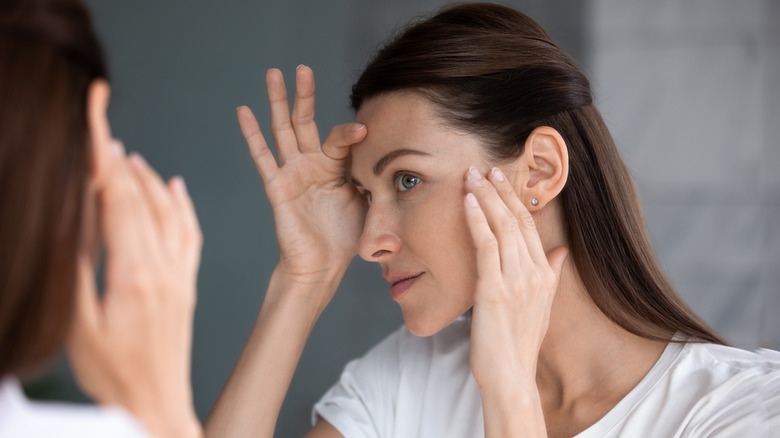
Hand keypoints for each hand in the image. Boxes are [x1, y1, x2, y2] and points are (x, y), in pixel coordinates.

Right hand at [66, 141, 201, 437]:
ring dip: (150, 180)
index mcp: (133, 275)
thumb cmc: (113, 375)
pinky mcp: (187, 285)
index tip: (96, 130)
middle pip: (142, 201)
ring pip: (170, 213)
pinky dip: (183, 207)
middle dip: (121, 162)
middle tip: (105, 131)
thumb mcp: (79, 327)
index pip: (118, 203)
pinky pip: (191, 235)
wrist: (156, 404)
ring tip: (130, 157)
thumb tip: (73, 225)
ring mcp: (179, 276)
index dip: (105, 162)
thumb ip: (77, 273)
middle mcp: (163, 269)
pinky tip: (177, 189)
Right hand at [237, 66, 367, 290]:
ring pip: (283, 130)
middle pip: (306, 121)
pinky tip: (244, 111)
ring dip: (277, 101)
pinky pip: (263, 157)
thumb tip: (399, 164)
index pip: (340, 138)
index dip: (351, 133)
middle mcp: (312, 164)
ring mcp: (293, 172)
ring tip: (272, 73)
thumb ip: (376, 179)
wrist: (323, 265)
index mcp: (336, 166)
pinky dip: (252, 134)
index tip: (365, 132)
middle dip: (304, 94)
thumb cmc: (346, 237)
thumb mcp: (369, 203)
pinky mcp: (277, 186)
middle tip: (302, 68)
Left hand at [463, 166, 567, 389]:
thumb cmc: (519, 344)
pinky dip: (476, 219)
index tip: (500, 179)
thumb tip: (561, 251)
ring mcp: (515, 280)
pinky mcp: (493, 289)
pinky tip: (467, 201)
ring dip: (484, 197)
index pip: (529, 226)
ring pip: (501, 226)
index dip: (514, 199)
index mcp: (544, 275)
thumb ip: (552, 275)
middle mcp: (533, 273)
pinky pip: (485, 245)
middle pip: (516, 220)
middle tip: (484, 167)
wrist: (511, 376)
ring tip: (471, 175)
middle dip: (499, 190)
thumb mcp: (542, 306)